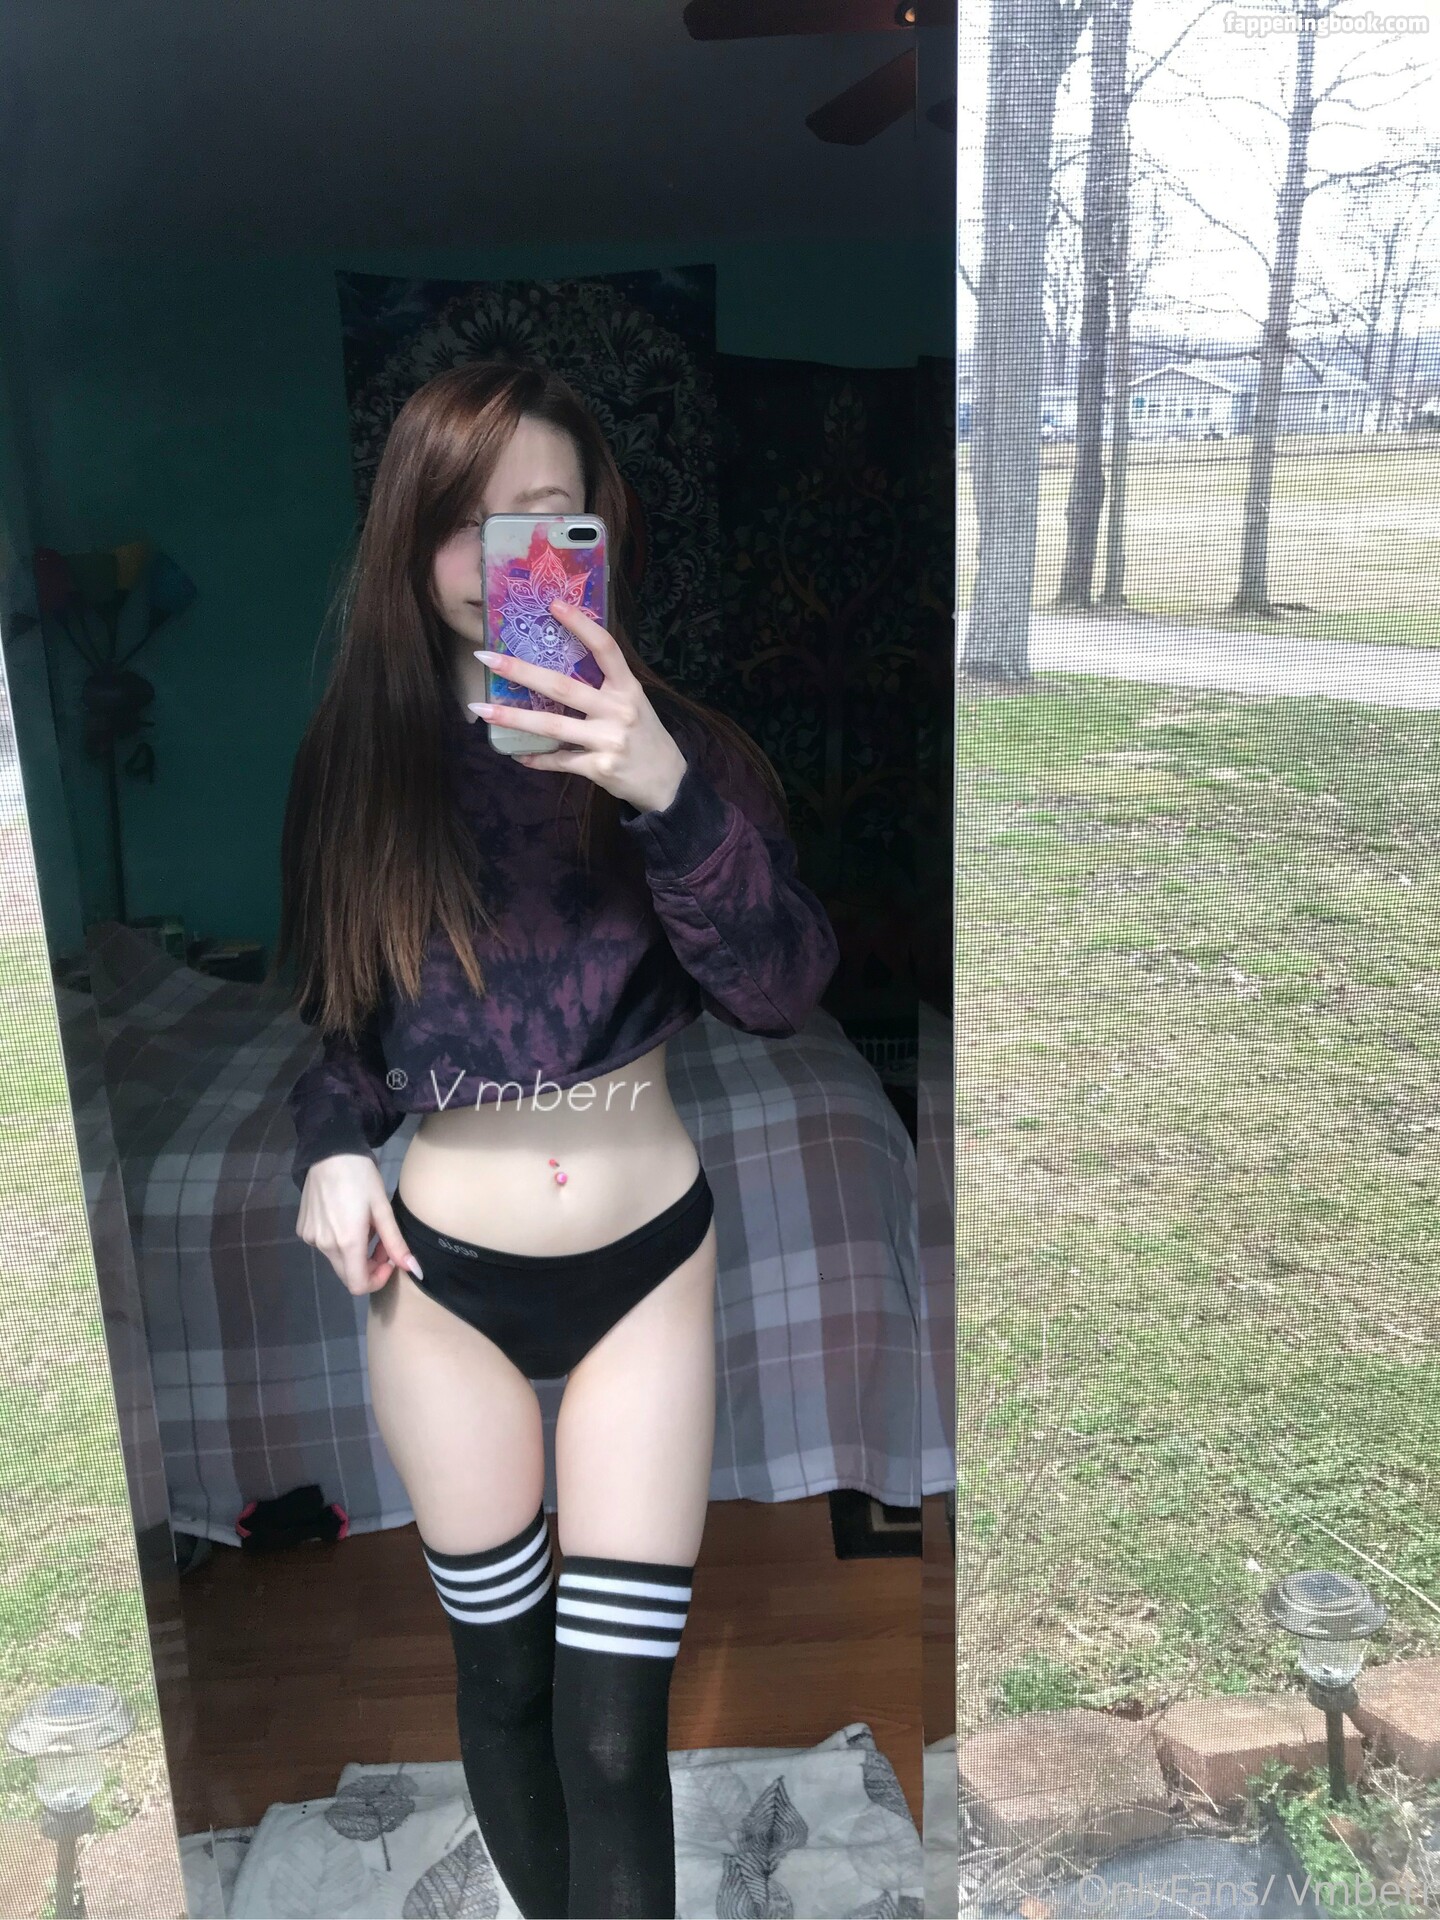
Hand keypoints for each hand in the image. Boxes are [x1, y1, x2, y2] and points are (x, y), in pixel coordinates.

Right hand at [296, 1154, 421, 1297]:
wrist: (329, 1152)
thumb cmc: (361, 1177)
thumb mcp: (383, 1209)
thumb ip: (396, 1243)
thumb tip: (414, 1270)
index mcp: (347, 1242)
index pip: (358, 1285)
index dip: (377, 1279)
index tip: (389, 1260)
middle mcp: (324, 1246)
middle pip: (348, 1274)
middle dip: (369, 1265)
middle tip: (381, 1240)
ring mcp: (311, 1238)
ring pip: (337, 1260)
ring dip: (354, 1251)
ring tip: (364, 1224)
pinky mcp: (303, 1229)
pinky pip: (325, 1245)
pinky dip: (339, 1240)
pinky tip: (345, 1217)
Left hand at [469, 599, 687, 814]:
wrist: (667, 782)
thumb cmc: (644, 734)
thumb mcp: (633, 702)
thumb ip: (605, 684)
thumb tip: (558, 662)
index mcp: (628, 688)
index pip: (605, 648)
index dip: (581, 624)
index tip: (552, 604)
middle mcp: (619, 710)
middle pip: (562, 687)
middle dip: (521, 671)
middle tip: (487, 657)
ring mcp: (608, 740)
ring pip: (552, 726)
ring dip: (513, 718)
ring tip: (481, 709)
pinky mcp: (599, 768)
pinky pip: (560, 761)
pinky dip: (537, 759)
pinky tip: (518, 754)